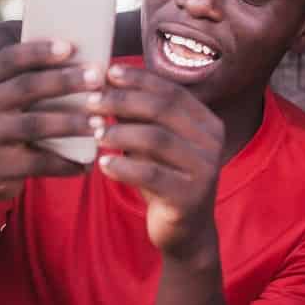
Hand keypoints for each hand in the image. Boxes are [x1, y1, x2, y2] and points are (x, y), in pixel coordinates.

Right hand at [0, 40, 104, 203]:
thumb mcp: (9, 99)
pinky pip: (36, 162)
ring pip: (34, 125)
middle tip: (97, 79)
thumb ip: (34, 81)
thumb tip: (89, 63)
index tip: (70, 46)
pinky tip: (87, 163)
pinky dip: (65, 163)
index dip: (38, 51)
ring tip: (100, 122)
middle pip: (26, 87)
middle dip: (64, 81)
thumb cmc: (11, 123)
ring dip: (71, 123)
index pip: (9, 58)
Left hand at [94, 66, 223, 258]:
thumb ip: (139, 117)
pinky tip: (102, 164)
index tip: (108, 73)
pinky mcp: (189, 197)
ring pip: (156, 139)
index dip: (139, 79)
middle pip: (164, 109)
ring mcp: (204, 170)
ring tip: (95, 133)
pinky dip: (123, 166)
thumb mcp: (155, 145)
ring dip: (120, 132)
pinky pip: (151, 175)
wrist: (185, 232)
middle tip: (92, 102)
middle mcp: (212, 143)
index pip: (172, 92)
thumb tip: (107, 82)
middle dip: (123, 101)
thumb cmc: (165, 179)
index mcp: (208, 123)